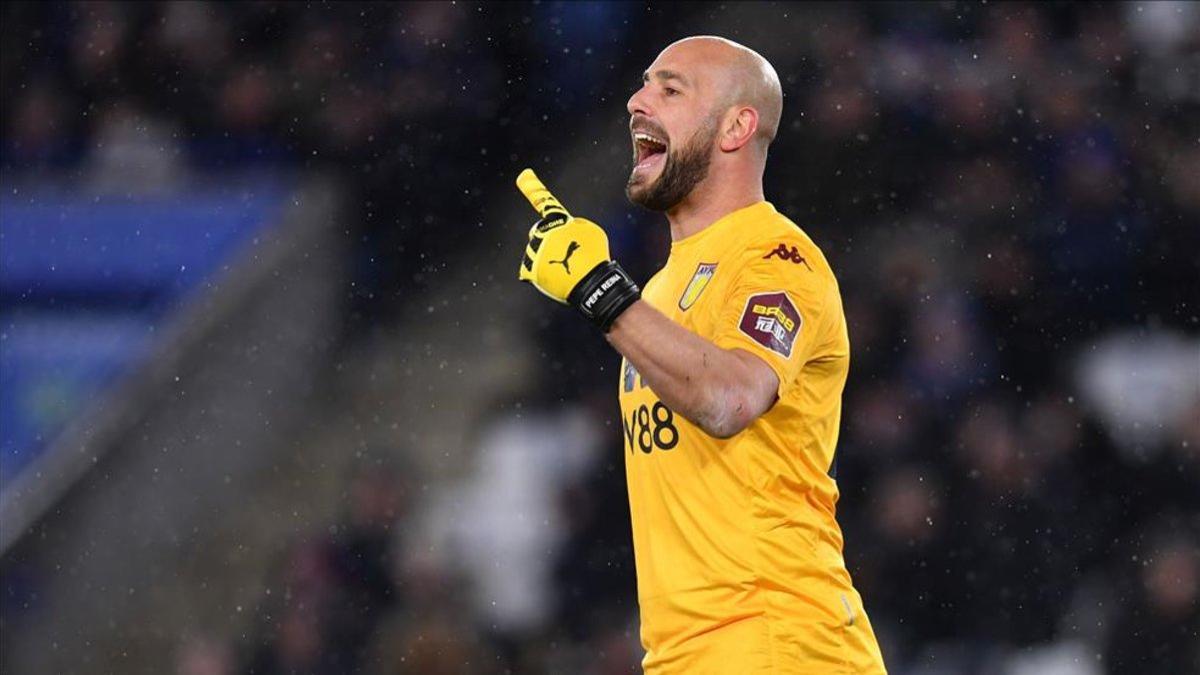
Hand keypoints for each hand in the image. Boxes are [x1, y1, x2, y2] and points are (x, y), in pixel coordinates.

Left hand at [516, 169, 639, 330]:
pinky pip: (529, 270)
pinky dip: (540, 274)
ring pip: (534, 252)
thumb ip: (574, 225)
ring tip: (563, 268)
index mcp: (558, 221)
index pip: (545, 201)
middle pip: (539, 233)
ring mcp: (535, 251)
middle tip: (565, 254)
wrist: (592, 284)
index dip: (533, 187)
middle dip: (548, 241)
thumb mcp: (592, 232)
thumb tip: (562, 231)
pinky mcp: (529, 269)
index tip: (523, 174)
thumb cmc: (594, 257)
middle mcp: (543, 232)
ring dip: (545, 258)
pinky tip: (553, 277)